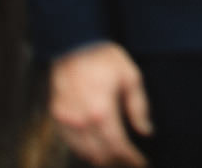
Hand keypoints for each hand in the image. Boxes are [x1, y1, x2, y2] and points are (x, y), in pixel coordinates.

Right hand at [48, 41, 152, 166]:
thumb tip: (146, 131)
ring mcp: (65, 120)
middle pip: (100, 155)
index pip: (117, 147)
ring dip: (101, 159)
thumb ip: (139, 107)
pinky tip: (96, 148)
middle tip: (130, 162)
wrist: (73, 44)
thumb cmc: (104, 58)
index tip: (141, 163)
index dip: (130, 159)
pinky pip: (70, 143)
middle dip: (117, 162)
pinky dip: (84, 150)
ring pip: (83, 153)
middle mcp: (80, 121)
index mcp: (101, 111)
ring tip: (116, 158)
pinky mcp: (56, 116)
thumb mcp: (131, 77)